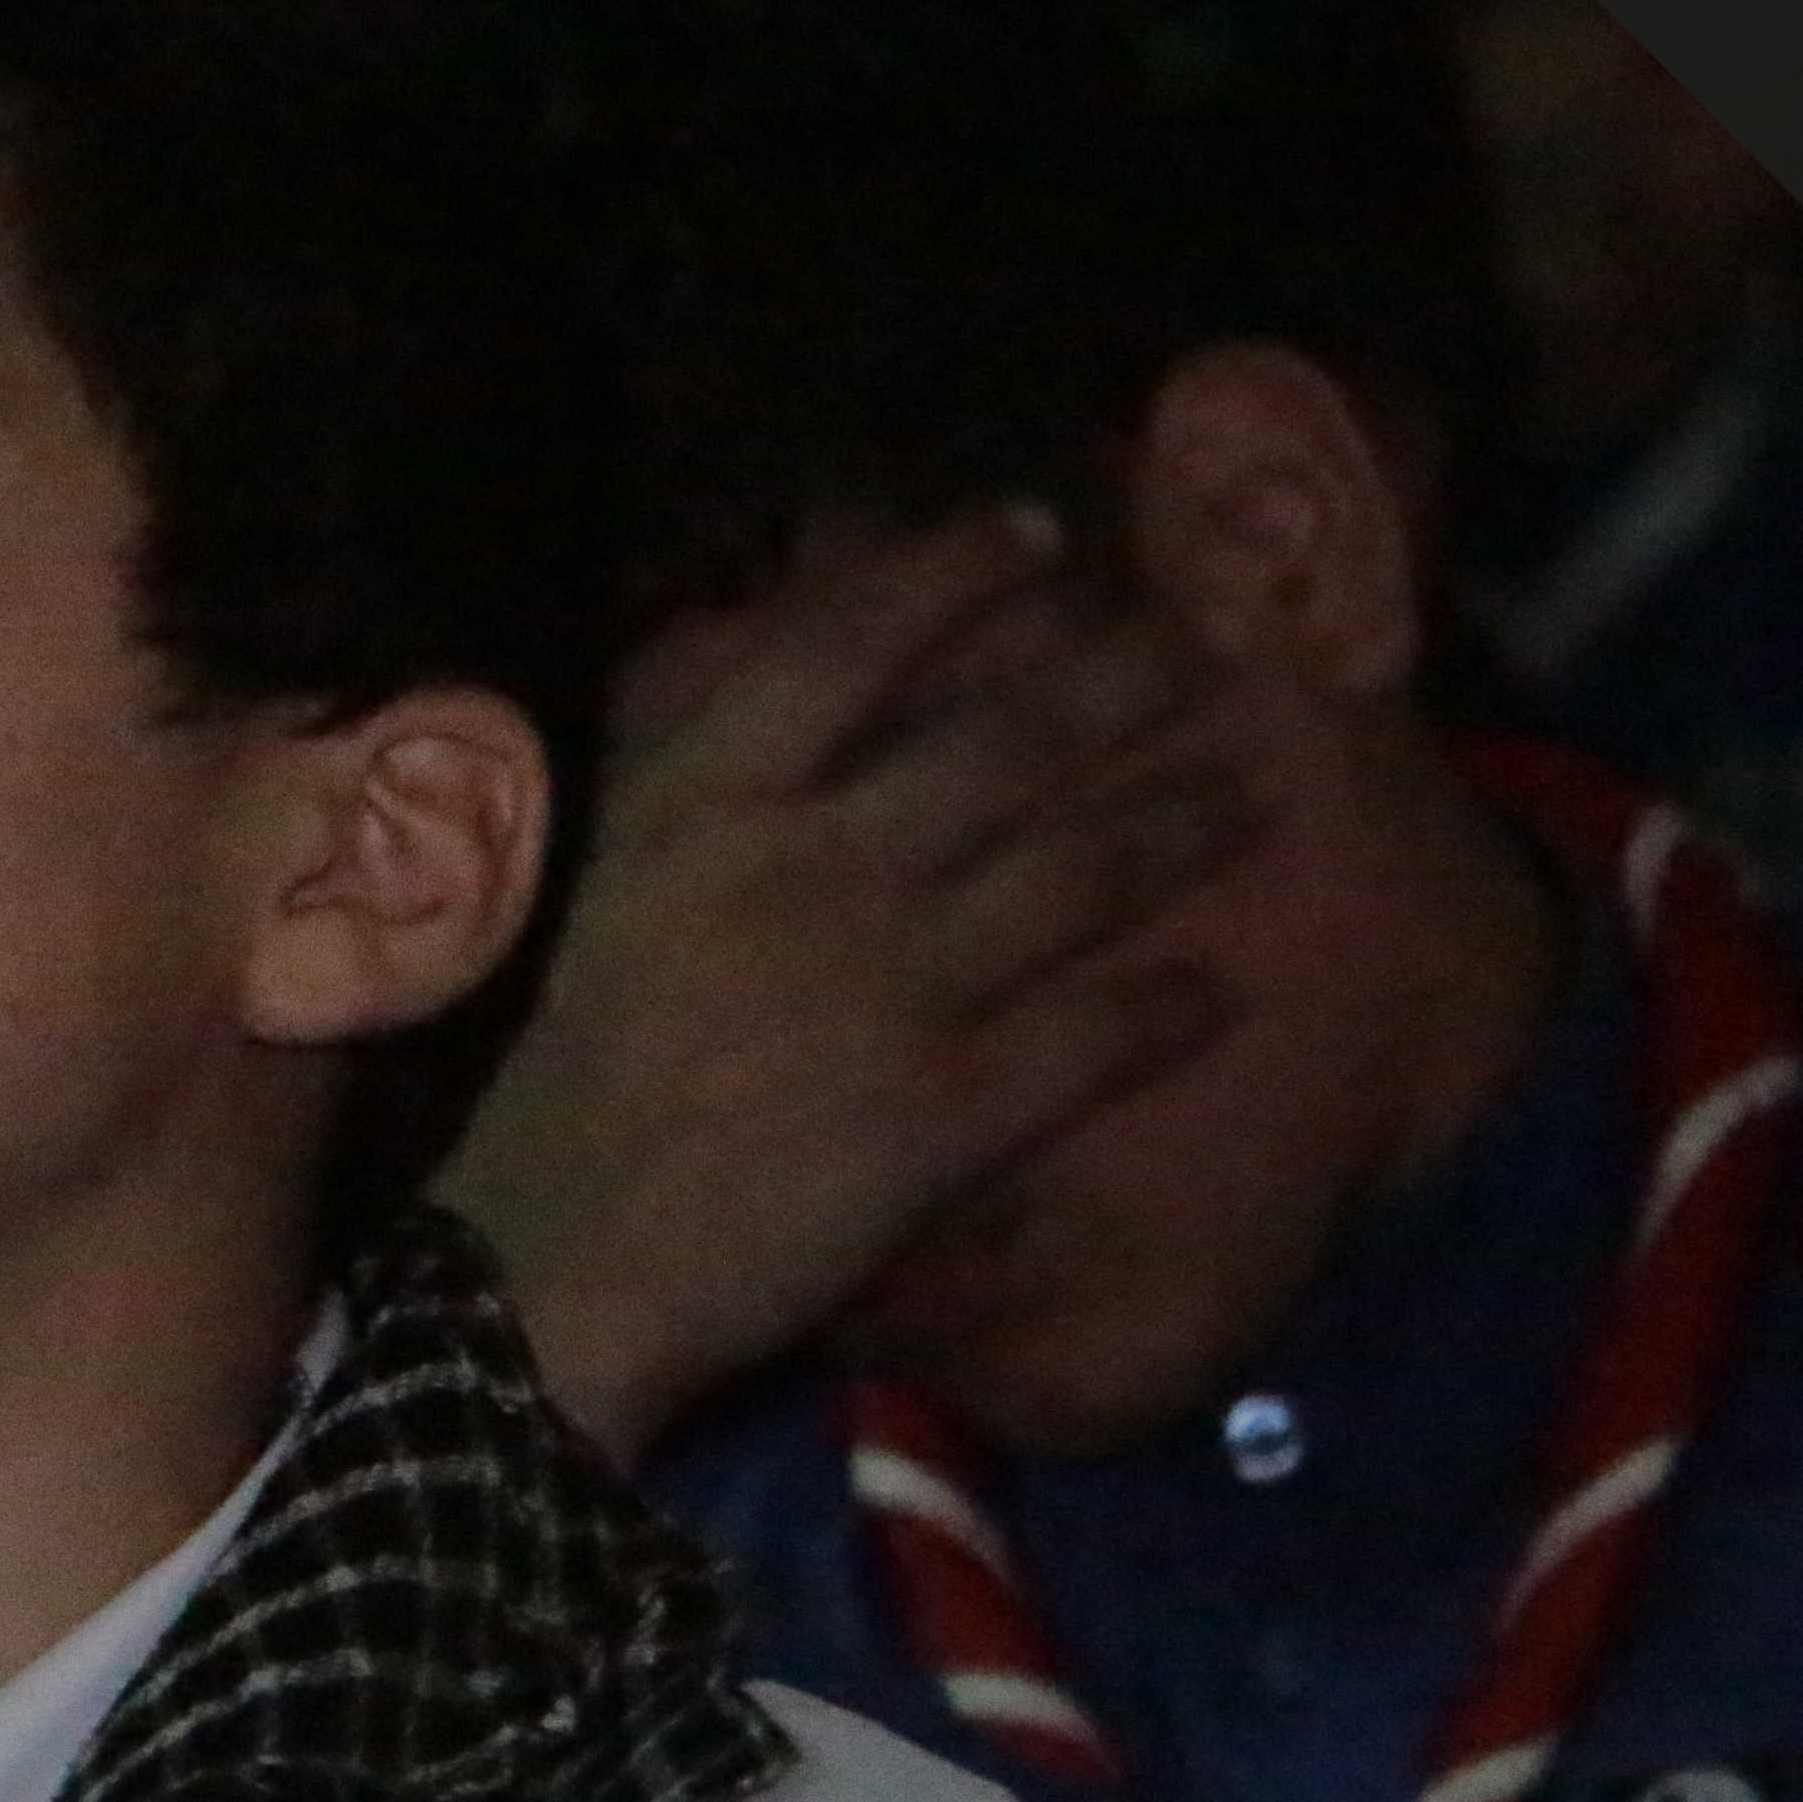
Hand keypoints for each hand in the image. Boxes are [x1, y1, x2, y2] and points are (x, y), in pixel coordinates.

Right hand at [439, 506, 1255, 1460]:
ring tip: (1249, 796)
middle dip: (1125, 682)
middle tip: (1205, 653)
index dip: (960, 575)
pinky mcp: (944, 1109)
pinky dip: (1169, 1007)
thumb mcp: (604, 882)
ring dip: (1181, 824)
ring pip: (1077, 873)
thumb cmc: (566, 1070)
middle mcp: (808, 866)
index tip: (1045, 537)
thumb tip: (762, 662)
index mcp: (703, 802)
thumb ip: (691, 775)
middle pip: (1007, 740)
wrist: (553, 1264)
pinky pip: (1092, 1037)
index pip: (848, 640)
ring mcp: (886, 986)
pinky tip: (1219, 989)